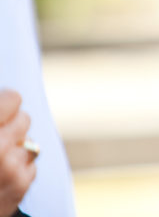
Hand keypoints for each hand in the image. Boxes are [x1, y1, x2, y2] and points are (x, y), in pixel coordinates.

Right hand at [0, 89, 35, 216]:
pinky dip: (17, 168)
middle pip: (24, 119)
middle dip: (8, 127)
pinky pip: (30, 162)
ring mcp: (11, 168)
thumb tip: (8, 100)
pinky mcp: (21, 185)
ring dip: (14, 148)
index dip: (4, 104)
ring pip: (29, 141)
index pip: (14, 98)